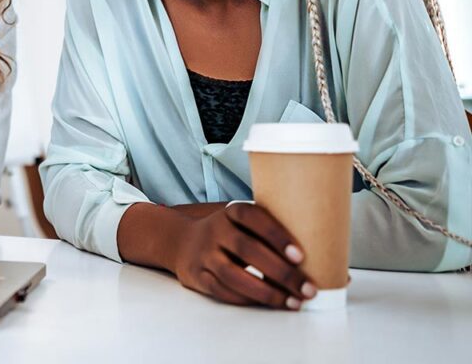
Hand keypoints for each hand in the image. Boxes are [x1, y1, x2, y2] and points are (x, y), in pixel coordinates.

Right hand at [172, 203, 315, 308]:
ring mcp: (204, 254)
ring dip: (266, 291)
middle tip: (307, 288)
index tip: (300, 256)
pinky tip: (268, 302)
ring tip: (292, 301)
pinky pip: (222, 291)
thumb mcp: (244, 225)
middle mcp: (215, 230)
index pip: (253, 218)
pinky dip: (247, 299)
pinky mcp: (198, 276)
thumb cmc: (229, 235)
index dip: (275, 235)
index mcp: (231, 213)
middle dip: (280, 271)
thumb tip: (334, 270)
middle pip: (246, 249)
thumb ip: (276, 238)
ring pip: (233, 275)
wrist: (182, 242)